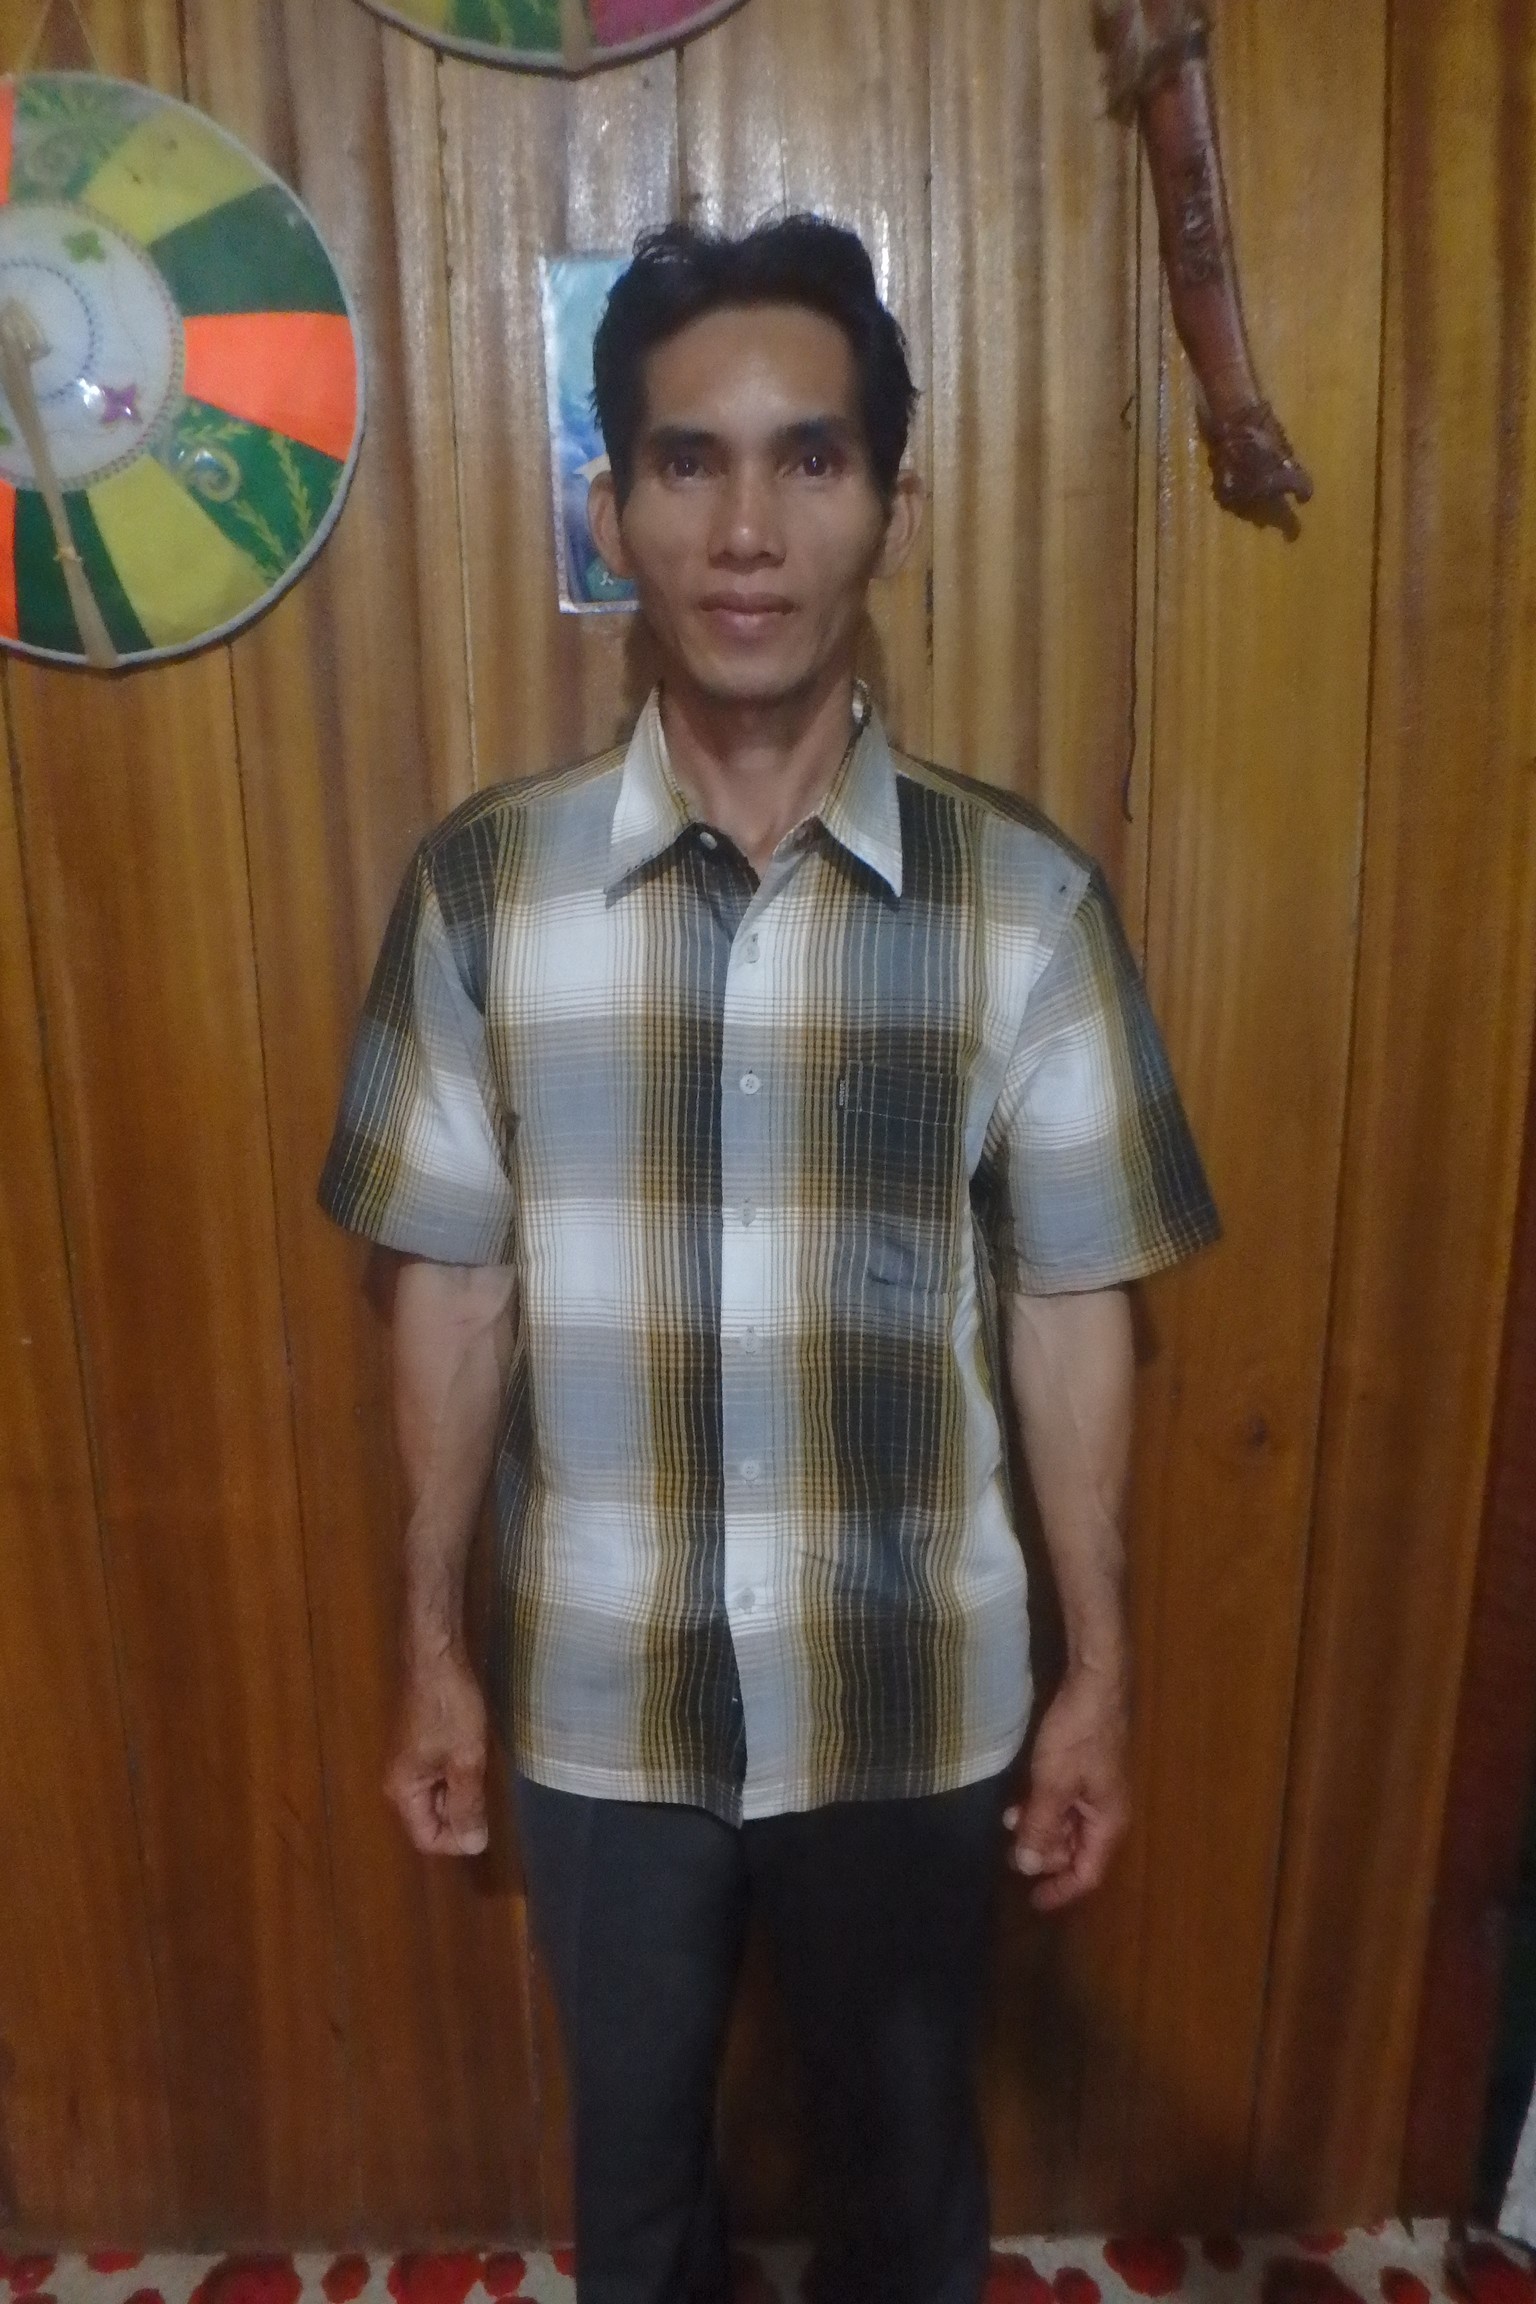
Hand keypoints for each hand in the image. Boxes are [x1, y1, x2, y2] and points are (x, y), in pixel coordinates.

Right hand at [384, 1646, 489, 1856]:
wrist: (436, 1658)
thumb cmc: (450, 1708)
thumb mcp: (466, 1759)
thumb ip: (467, 1804)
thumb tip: (472, 1847)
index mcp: (403, 1791)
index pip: (427, 1839)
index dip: (457, 1840)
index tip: (487, 1823)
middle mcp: (398, 1783)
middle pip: (430, 1821)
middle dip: (460, 1817)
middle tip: (490, 1797)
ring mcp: (407, 1764)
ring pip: (436, 1800)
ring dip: (461, 1796)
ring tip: (484, 1776)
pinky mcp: (418, 1748)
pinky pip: (438, 1779)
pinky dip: (457, 1777)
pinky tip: (475, 1760)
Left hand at [1004, 1664, 1129, 1911]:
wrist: (1094, 1683)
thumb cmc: (1077, 1736)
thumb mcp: (1053, 1783)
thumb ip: (1041, 1826)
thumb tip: (1027, 1866)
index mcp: (1108, 1822)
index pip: (1087, 1873)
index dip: (1060, 1890)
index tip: (1032, 1901)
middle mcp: (1107, 1813)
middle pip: (1076, 1853)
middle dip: (1044, 1855)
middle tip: (1010, 1849)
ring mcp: (1097, 1792)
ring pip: (1068, 1828)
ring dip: (1039, 1831)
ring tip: (1009, 1821)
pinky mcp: (1086, 1772)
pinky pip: (1064, 1805)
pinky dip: (1042, 1810)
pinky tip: (1020, 1802)